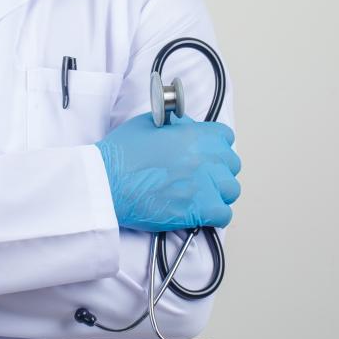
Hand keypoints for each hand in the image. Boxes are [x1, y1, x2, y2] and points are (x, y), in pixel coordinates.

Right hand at [96, 113, 240, 231]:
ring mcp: (205, 185)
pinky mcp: (199, 210)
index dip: (215, 146)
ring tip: (201, 195)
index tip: (206, 154)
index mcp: (196, 135)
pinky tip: (200, 213)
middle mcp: (206, 158)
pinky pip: (224, 215)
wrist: (106, 183)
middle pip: (231, 165)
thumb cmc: (121, 154)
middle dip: (218, 170)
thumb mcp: (149, 122)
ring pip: (231, 190)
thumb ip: (176, 124)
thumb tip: (187, 128)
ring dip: (219, 192)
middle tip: (201, 176)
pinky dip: (215, 216)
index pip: (226, 138)